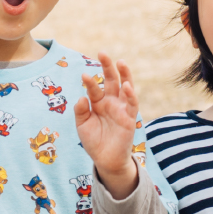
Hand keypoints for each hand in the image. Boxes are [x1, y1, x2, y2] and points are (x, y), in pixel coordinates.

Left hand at [75, 52, 139, 199]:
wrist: (105, 160)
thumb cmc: (93, 141)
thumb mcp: (82, 125)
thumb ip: (80, 111)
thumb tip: (82, 96)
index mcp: (98, 102)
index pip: (94, 88)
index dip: (90, 81)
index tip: (84, 75)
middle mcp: (110, 102)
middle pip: (110, 80)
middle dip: (107, 66)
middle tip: (102, 52)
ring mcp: (121, 108)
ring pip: (124, 87)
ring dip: (124, 75)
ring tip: (120, 62)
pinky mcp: (130, 118)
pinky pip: (132, 104)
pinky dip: (131, 94)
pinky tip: (127, 85)